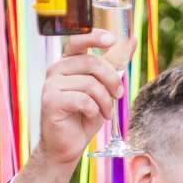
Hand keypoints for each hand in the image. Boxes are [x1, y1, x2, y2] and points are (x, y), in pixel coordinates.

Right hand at [28, 33, 123, 171]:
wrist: (68, 145)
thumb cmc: (84, 115)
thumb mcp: (104, 86)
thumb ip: (114, 63)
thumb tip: (132, 39)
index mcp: (67, 63)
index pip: (78, 40)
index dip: (95, 37)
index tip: (112, 39)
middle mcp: (56, 70)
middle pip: (91, 63)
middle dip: (111, 80)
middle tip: (119, 95)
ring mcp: (51, 85)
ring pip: (90, 84)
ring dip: (105, 101)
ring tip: (106, 112)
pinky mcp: (50, 101)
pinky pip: (82, 99)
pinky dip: (93, 110)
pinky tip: (91, 116)